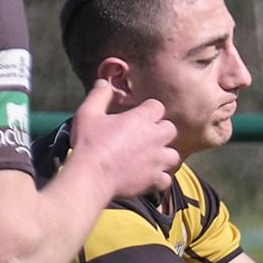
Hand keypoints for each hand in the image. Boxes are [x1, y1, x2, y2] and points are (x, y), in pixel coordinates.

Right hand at [71, 80, 177, 197]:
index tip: (139, 115)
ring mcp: (157, 160)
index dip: (149, 109)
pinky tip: (148, 175)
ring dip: (164, 155)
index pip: (157, 106)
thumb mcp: (88, 112)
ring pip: (173, 155)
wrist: (92, 174)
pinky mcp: (155, 179)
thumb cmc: (89, 142)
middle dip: (161, 130)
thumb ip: (99, 95)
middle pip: (171, 129)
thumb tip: (104, 82)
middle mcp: (154, 138)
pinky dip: (160, 177)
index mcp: (140, 119)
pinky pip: (167, 178)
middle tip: (145, 135)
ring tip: (149, 156)